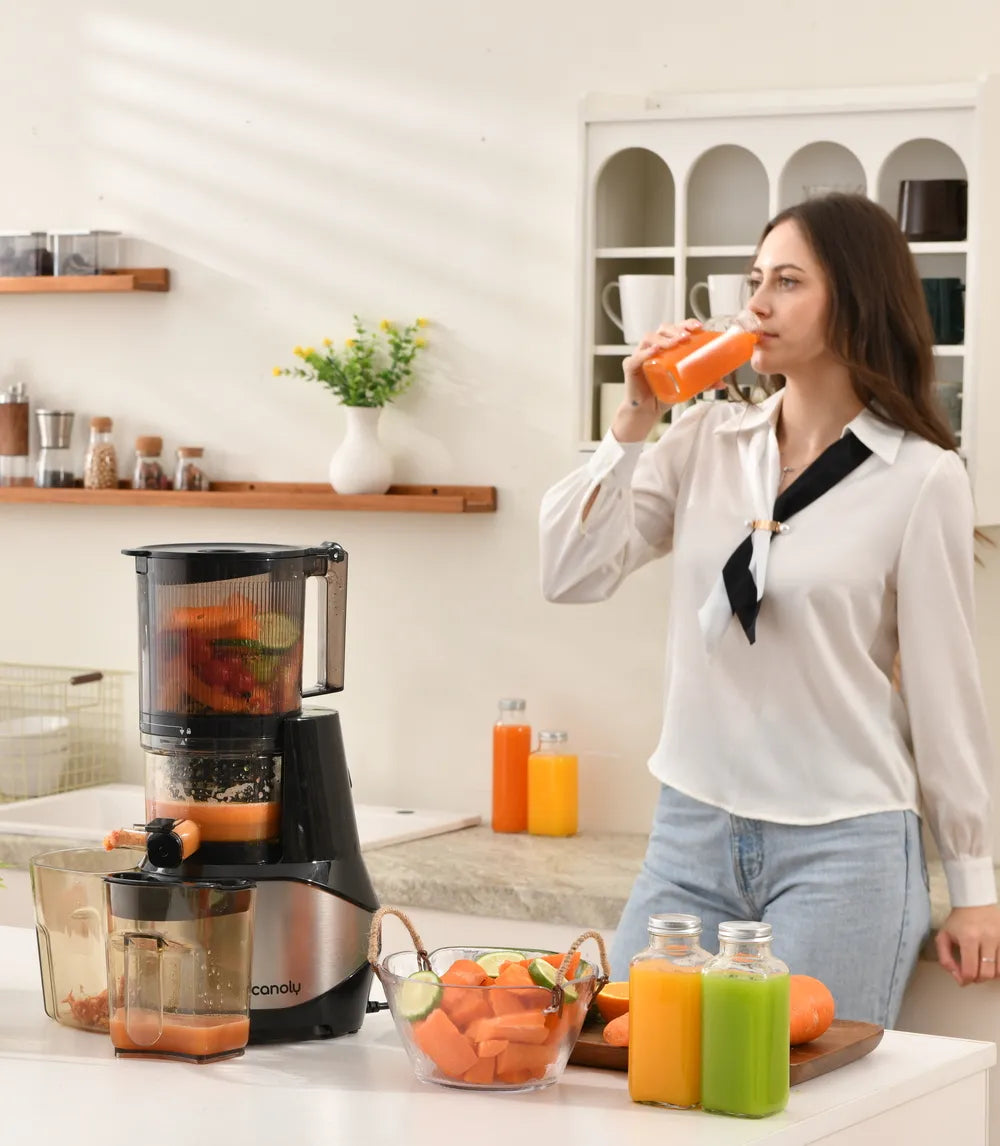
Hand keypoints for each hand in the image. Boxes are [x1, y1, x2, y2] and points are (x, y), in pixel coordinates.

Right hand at [612, 319, 702, 442]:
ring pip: (649, 338)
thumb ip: (704, 383)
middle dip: (675, 329)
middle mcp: (653, 347)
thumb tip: (722, 382)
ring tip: (674, 344)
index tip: (699, 327)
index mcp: (667, 347)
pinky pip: (636, 357)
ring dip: (663, 339)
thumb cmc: (664, 393)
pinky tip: (654, 351)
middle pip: (662, 329)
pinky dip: (645, 353)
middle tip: (686, 337)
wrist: (648, 411)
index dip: (686, 324)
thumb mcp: (688, 386)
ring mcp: (641, 355)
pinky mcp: (631, 367)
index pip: (676, 329)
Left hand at [935, 904, 999, 984]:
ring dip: (990, 975)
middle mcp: (987, 938)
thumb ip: (945, 959)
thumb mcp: (943, 937)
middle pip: (987, 974)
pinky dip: (999, 969)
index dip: (966, 980)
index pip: (970, 971)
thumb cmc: (958, 921)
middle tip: (974, 974)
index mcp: (968, 938)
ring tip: (983, 968)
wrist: (975, 901)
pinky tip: (992, 964)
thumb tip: (959, 978)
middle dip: (979, 979)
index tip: (963, 978)